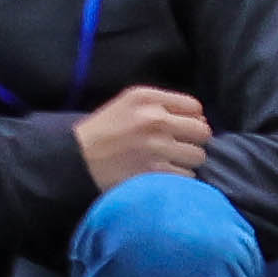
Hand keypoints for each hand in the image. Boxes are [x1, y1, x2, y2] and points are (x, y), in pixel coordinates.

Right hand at [72, 83, 216, 187]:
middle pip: (202, 131)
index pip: (195, 106)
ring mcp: (156, 147)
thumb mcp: (126, 105)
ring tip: (168, 162)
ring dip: (186, 161)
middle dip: (193, 141)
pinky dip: (177, 178)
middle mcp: (155, 119)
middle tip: (178, 147)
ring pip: (198, 156)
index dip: (191, 119)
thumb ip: (160, 105)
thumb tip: (200, 120)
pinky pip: (187, 176)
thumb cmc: (102, 132)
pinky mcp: (155, 172)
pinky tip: (160, 175)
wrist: (75, 158)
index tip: (180, 128)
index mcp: (146, 97)